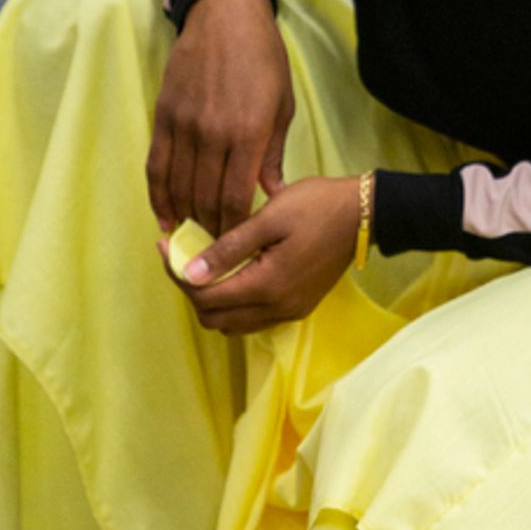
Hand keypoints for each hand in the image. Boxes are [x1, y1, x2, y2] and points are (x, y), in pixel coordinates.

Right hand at [147, 0, 293, 237]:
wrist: (225, 16)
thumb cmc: (263, 59)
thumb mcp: (281, 105)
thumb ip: (272, 154)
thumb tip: (271, 195)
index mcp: (248, 132)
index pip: (234, 198)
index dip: (232, 229)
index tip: (235, 245)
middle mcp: (212, 133)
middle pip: (204, 198)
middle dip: (210, 229)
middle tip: (215, 248)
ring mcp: (184, 124)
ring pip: (178, 186)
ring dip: (184, 216)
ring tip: (192, 237)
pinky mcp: (163, 115)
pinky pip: (156, 165)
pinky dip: (158, 195)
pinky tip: (164, 216)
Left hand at [161, 176, 360, 333]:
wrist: (364, 214)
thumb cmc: (316, 206)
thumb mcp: (269, 218)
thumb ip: (228, 248)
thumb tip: (189, 274)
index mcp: (268, 286)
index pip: (205, 296)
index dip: (177, 274)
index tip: (166, 245)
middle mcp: (278, 308)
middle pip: (213, 318)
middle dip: (192, 289)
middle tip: (184, 256)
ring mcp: (290, 311)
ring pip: (232, 323)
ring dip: (212, 300)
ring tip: (206, 265)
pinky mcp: (298, 307)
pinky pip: (253, 319)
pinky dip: (234, 303)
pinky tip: (233, 274)